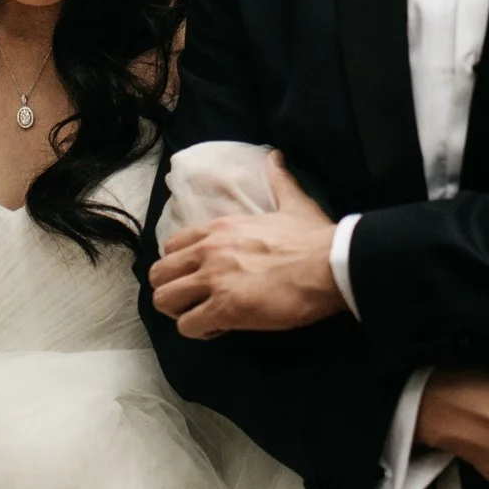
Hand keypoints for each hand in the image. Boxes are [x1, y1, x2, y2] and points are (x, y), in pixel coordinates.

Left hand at [148, 153, 341, 337]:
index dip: (180, 266)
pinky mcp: (225, 308)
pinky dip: (200, 331)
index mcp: (220, 228)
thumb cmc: (315, 239)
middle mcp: (209, 251)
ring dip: (181, 313)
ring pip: (164, 300)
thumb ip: (279, 181)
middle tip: (196, 302)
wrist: (331, 264)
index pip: (171, 245)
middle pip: (158, 274)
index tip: (200, 277)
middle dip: (172, 291)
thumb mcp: (293, 202)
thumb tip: (277, 157)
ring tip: (206, 317)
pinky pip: (187, 326)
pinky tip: (221, 329)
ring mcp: (214, 280)